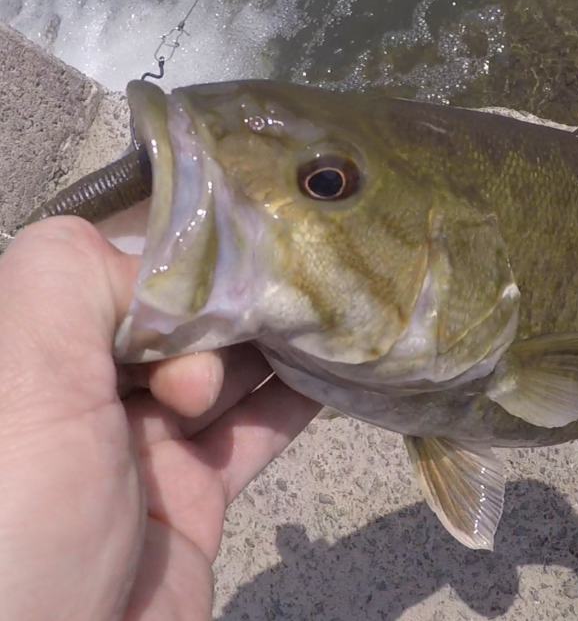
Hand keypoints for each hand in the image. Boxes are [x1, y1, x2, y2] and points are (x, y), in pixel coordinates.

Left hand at [0, 217, 321, 619]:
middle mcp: (77, 392)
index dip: (173, 260)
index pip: (108, 268)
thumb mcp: (19, 380)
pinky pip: (252, 433)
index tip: (236, 258)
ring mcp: (139, 448)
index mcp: (25, 354)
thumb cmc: (13, 526)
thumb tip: (159, 260)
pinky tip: (339, 368)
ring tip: (332, 314)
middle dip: (229, 307)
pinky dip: (296, 401)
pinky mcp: (192, 499)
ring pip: (223, 369)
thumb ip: (71, 280)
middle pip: (173, 316)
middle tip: (272, 317)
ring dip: (275, 344)